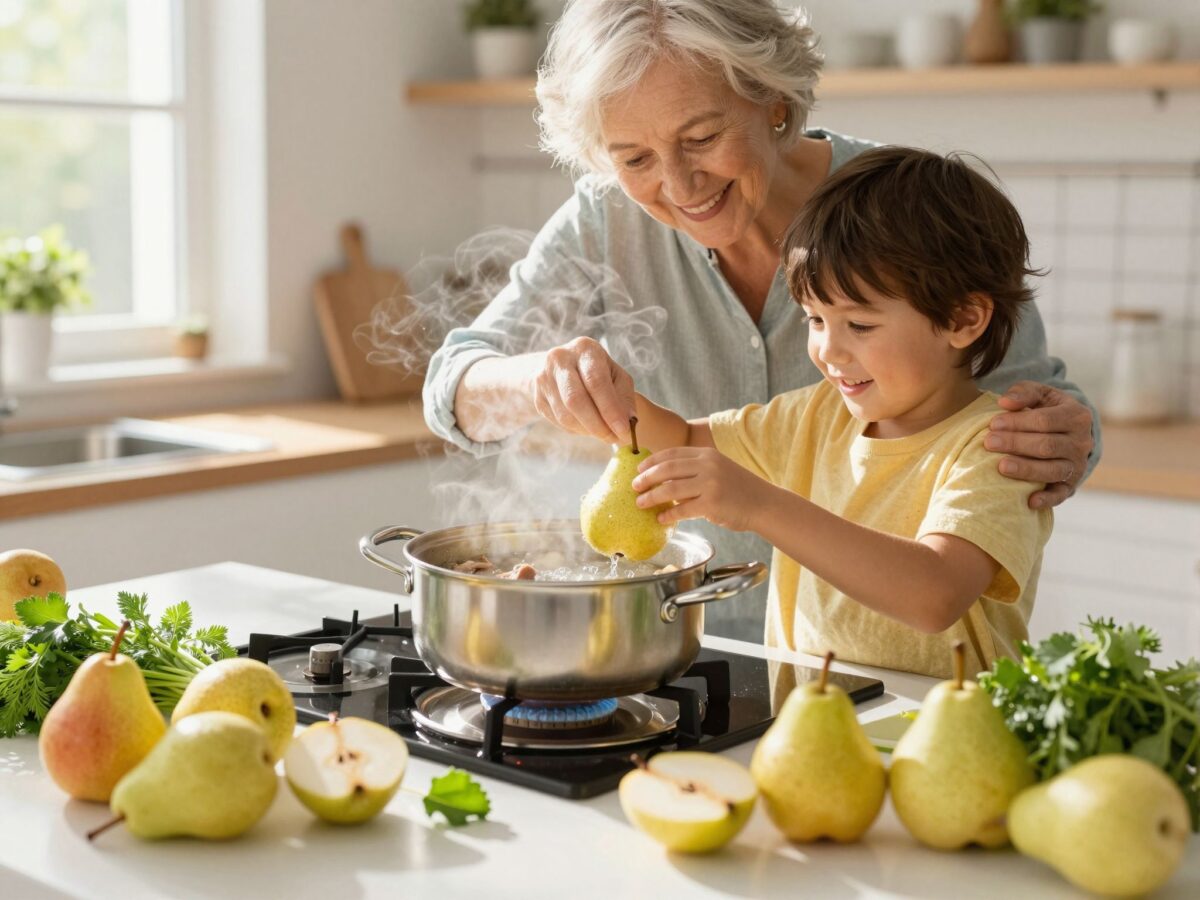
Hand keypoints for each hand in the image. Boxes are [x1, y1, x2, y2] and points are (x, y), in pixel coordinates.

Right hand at [530, 337, 635, 443]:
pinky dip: (577, 430)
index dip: (610, 409)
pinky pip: (558, 422)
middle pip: (576, 399)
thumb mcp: (616, 376)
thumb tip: (629, 422)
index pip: (596, 381)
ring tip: (603, 432)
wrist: (561, 368)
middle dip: (597, 425)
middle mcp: (560, 359)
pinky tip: (586, 426)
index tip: (623, 430)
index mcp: (585, 349)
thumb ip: (624, 397)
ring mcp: (544, 378)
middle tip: (613, 439)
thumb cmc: (596, 372)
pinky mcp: (537, 397)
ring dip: (587, 430)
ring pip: (566, 415)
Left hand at [632, 447, 770, 531]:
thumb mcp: (719, 468)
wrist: (764, 504)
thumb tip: (663, 479)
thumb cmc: (738, 489)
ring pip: (670, 489)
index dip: (652, 461)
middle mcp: (708, 466)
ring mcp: (710, 484)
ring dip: (652, 497)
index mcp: (707, 454)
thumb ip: (695, 469)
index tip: (638, 469)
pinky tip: (660, 519)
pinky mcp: (712, 504)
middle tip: (634, 487)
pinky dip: (668, 515)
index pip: (672, 454)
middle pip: (667, 469)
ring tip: (640, 504)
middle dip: (646, 478)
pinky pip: (682, 510)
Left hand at [986, 381, 1093, 508]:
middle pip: (1047, 445)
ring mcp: (1077, 465)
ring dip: (1026, 469)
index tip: (993, 424)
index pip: (1045, 421)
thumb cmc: (1046, 409)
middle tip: (989, 442)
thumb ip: (1024, 392)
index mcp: (1077, 416)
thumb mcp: (1039, 395)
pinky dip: (1047, 499)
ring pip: (1052, 470)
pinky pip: (1060, 494)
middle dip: (1016, 444)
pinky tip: (1029, 501)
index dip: (1018, 422)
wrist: (1066, 432)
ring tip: (1001, 466)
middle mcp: (1081, 442)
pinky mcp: (1070, 485)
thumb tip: (1005, 402)